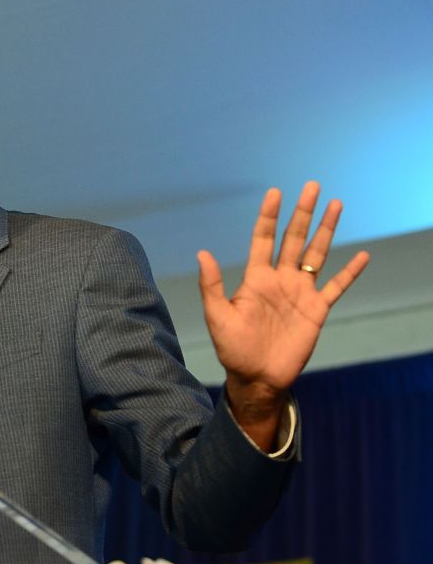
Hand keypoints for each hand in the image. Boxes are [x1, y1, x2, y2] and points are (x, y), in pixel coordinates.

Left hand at [197, 182, 369, 449]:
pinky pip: (337, 287)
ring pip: (316, 254)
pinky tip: (362, 255)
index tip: (275, 192)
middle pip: (294, 238)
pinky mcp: (317, 310)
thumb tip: (202, 253)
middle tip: (312, 186)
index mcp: (256, 278)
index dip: (269, 216)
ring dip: (326, 230)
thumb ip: (212, 285)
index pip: (264, 239)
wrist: (257, 377)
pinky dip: (350, 272)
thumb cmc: (233, 348)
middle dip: (302, 213)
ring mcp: (300, 293)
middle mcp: (280, 279)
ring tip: (336, 205)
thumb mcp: (217, 316)